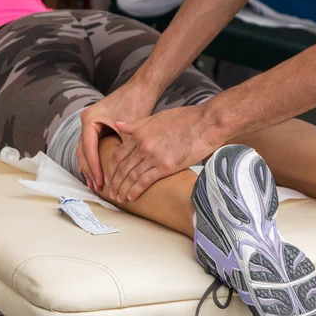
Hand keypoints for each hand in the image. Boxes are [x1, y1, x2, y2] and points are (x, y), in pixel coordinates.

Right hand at [76, 82, 156, 190]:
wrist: (141, 88)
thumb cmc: (136, 104)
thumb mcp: (130, 128)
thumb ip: (124, 148)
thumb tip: (124, 172)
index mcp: (90, 119)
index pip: (89, 148)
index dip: (95, 167)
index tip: (101, 181)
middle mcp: (86, 120)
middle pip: (82, 151)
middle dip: (90, 170)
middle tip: (97, 187)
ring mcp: (89, 123)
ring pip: (84, 150)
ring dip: (89, 167)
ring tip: (95, 184)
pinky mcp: (96, 126)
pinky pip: (90, 146)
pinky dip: (93, 159)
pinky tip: (97, 172)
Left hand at [106, 105, 223, 202]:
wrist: (206, 123)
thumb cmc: (185, 118)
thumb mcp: (156, 117)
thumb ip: (136, 124)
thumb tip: (118, 124)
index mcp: (139, 133)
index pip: (118, 154)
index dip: (111, 168)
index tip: (109, 177)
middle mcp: (143, 145)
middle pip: (122, 167)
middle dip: (115, 182)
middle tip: (111, 191)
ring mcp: (153, 156)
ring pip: (132, 176)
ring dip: (123, 188)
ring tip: (119, 197)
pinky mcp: (166, 166)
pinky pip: (145, 181)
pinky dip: (136, 190)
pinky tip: (132, 197)